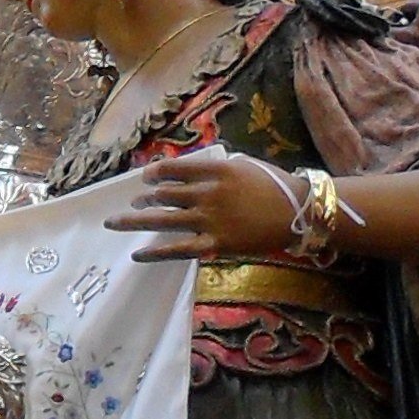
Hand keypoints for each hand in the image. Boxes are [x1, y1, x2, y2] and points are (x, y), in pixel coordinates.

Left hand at [101, 149, 299, 263]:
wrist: (301, 213)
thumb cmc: (276, 186)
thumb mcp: (244, 165)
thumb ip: (215, 168)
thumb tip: (189, 171)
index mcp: (215, 170)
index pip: (173, 169)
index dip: (154, 173)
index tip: (147, 177)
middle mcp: (208, 193)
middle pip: (164, 194)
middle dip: (144, 197)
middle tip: (136, 200)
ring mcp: (210, 219)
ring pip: (162, 219)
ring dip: (135, 219)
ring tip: (116, 222)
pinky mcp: (215, 244)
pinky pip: (177, 249)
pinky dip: (154, 252)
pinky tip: (137, 253)